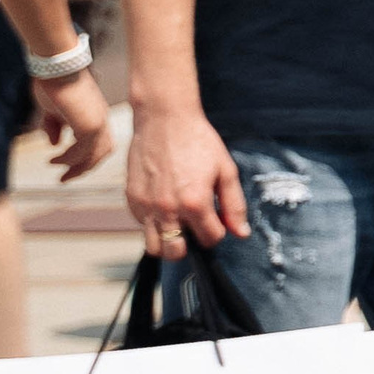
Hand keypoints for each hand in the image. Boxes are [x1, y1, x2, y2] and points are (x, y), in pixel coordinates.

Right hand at [31, 71, 112, 182]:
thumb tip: (53, 144)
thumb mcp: (52, 110)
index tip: (68, 167)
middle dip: (85, 168)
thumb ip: (54, 127)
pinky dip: (68, 158)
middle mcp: (101, 119)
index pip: (100, 142)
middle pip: (102, 152)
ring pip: (94, 155)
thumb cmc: (53, 82)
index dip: (87, 157)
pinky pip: (81, 151)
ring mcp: (97, 122)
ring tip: (60, 174)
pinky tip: (54, 158)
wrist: (56, 65)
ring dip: (77, 167)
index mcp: (95, 114)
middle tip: (65, 177)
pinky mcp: (89, 124)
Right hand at [124, 97, 247, 253]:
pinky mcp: (132, 200)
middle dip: (190, 246)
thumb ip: (235, 205)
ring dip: (168, 241)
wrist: (165, 119)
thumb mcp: (225, 170)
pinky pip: (142, 226)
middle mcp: (168, 209)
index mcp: (195, 203)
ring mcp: (146, 206)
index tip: (217, 218)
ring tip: (178, 222)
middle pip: (176, 253)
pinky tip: (165, 204)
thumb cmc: (198, 141)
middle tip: (195, 227)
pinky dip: (154, 223)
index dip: (217, 231)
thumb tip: (241, 233)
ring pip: (154, 247)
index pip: (210, 239)